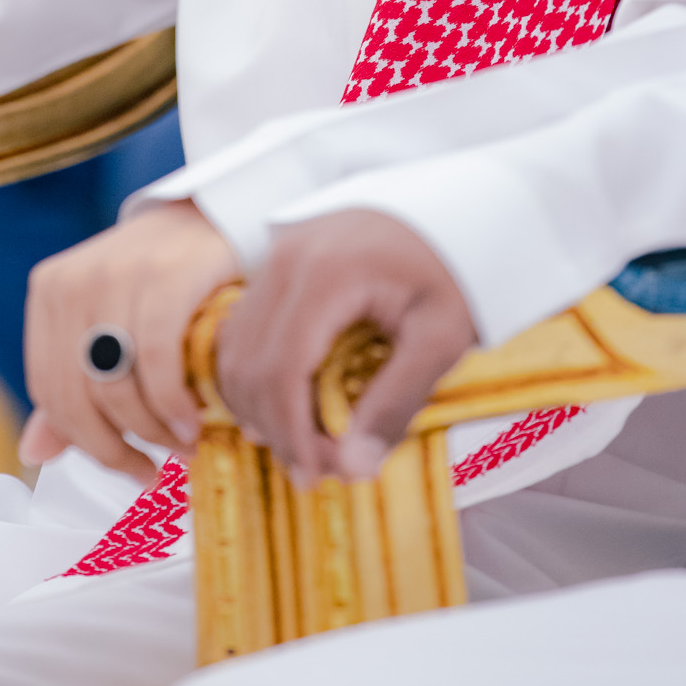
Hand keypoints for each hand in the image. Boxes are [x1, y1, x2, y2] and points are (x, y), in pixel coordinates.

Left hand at [20, 200, 238, 483]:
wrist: (218, 213)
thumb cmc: (163, 275)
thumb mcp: (109, 320)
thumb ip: (73, 382)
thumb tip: (33, 453)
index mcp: (50, 290)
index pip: (49, 392)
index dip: (83, 443)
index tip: (125, 466)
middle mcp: (74, 281)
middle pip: (78, 397)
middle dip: (115, 449)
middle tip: (152, 470)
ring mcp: (117, 274)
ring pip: (115, 386)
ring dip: (152, 432)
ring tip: (183, 444)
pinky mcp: (164, 276)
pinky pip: (156, 362)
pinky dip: (173, 403)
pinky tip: (194, 420)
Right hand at [215, 210, 475, 485]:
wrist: (449, 208)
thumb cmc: (450, 269)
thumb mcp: (441, 337)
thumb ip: (397, 401)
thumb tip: (353, 466)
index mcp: (328, 273)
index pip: (284, 369)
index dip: (291, 433)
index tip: (316, 477)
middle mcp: (287, 259)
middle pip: (251, 364)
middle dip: (276, 428)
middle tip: (318, 469)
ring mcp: (275, 257)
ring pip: (235, 350)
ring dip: (257, 407)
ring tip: (303, 446)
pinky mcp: (275, 264)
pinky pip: (241, 331)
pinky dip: (252, 378)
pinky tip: (282, 410)